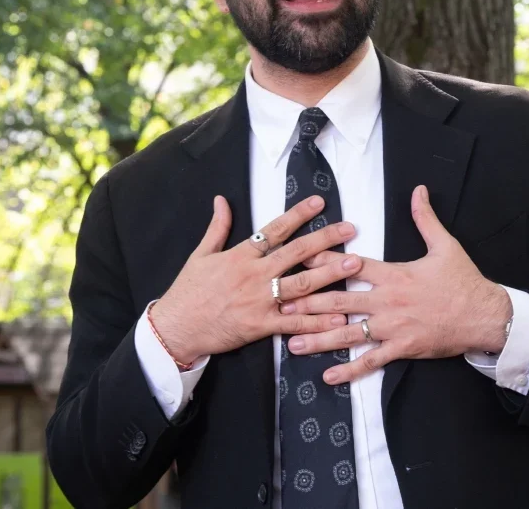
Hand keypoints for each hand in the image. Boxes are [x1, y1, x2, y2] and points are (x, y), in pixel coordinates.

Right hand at [150, 195, 363, 364]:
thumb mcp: (200, 254)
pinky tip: (338, 316)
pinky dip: (317, 320)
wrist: (175, 328)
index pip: (274, 230)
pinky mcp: (261, 326)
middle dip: (325, 239)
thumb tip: (222, 199)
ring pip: (301, 285)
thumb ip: (217, 227)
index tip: (320, 202)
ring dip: (329, 274)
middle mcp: (254, 275)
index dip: (298, 214)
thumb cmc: (188, 291)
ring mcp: (259, 301)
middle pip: (295, 253)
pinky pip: (294, 322)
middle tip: (350, 229)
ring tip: (353, 263)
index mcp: (241, 256)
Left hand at [280, 185, 512, 383]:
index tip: (299, 258)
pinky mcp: (402, 348)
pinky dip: (350, 368)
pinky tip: (329, 375)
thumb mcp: (446, 246)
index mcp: (394, 274)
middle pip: (340, 300)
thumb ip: (425, 218)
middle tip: (279, 305)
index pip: (351, 265)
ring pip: (349, 333)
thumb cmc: (464, 281)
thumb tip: (419, 190)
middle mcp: (388, 301)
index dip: (323, 260)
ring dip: (319, 338)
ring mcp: (393, 327)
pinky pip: (372, 360)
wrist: (485, 316)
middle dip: (307, 303)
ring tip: (292, 343)